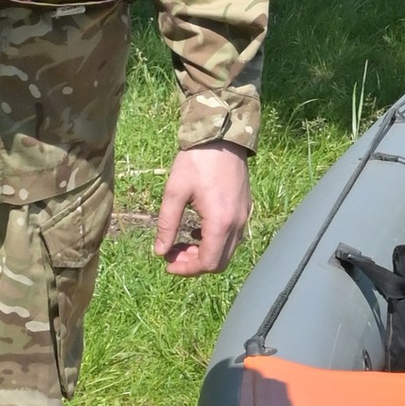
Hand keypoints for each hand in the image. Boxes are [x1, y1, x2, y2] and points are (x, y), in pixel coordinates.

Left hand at [156, 143, 251, 278]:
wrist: (222, 136)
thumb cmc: (196, 161)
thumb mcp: (174, 192)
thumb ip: (167, 225)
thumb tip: (159, 252)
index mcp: (220, 222)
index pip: (207, 262)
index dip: (186, 269)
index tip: (167, 263)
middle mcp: (237, 223)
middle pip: (219, 262)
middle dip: (194, 264)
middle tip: (172, 254)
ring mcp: (244, 216)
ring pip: (227, 251)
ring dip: (205, 254)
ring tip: (182, 244)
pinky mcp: (245, 209)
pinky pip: (233, 237)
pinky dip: (215, 242)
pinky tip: (197, 230)